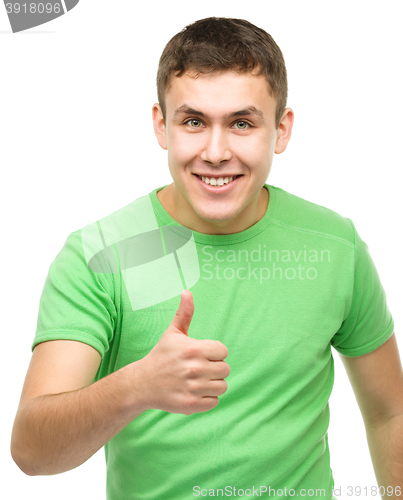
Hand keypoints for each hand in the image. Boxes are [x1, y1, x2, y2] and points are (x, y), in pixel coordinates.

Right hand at [136, 290, 229, 414]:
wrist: (142, 383)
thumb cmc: (161, 355)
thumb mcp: (172, 333)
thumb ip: (184, 313)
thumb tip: (187, 292)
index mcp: (193, 349)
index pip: (223, 351)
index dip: (215, 353)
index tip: (203, 355)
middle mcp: (194, 369)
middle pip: (225, 369)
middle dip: (215, 368)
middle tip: (201, 368)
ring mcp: (193, 388)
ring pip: (222, 387)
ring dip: (213, 384)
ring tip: (199, 380)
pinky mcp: (191, 405)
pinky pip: (214, 402)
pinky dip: (207, 398)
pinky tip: (195, 391)